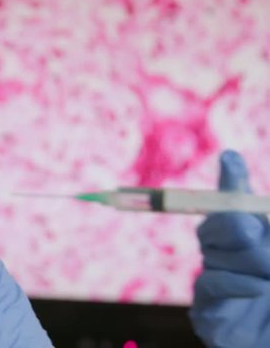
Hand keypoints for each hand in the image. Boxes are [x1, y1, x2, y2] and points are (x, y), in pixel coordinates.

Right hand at [190, 150, 269, 346]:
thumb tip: (248, 208)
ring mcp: (216, 283)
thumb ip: (265, 230)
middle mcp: (232, 258)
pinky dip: (236, 283)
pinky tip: (259, 288)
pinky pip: (211, 284)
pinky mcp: (206, 311)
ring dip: (248, 260)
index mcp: (255, 243)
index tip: (232, 159)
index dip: (232, 179)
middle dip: (231, 223)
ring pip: (215, 254)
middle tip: (253, 230)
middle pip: (216, 225)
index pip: (235, 204)